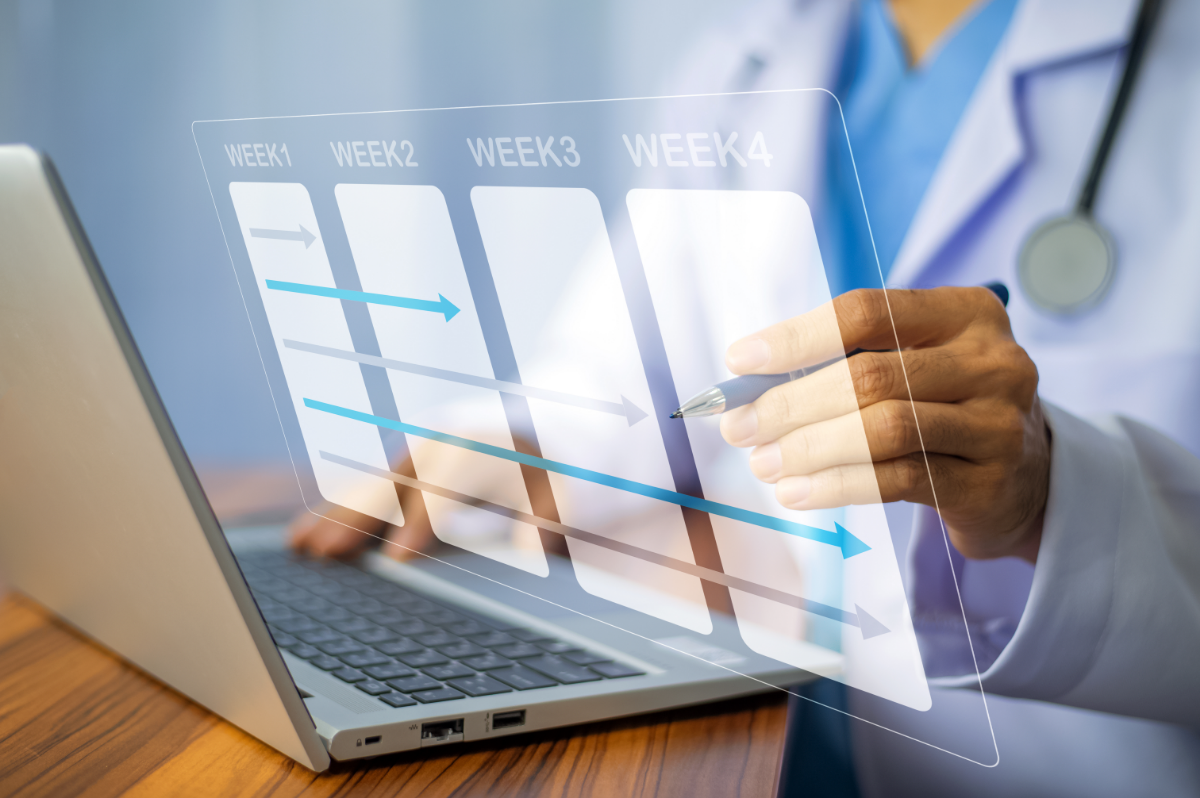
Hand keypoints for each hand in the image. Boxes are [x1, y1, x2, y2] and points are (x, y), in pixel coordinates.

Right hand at [288, 435, 560, 559]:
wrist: (556, 418)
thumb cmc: (563, 465)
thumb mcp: (569, 492)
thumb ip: (550, 521)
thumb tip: (534, 549)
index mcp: (482, 447)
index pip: (445, 490)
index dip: (420, 525)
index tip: (395, 560)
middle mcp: (443, 443)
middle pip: (392, 482)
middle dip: (357, 517)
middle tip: (322, 552)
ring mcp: (421, 451)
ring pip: (370, 485)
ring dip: (333, 514)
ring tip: (297, 547)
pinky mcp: (409, 465)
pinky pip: (368, 489)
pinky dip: (338, 512)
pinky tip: (303, 538)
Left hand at [719, 287, 1049, 562]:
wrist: (1028, 476)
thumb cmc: (946, 405)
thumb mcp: (912, 364)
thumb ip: (844, 361)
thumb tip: (748, 384)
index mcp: (966, 313)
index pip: (864, 312)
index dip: (796, 337)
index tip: (740, 361)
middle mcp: (992, 361)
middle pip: (870, 376)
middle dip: (791, 403)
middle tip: (740, 427)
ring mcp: (997, 423)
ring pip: (882, 430)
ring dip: (809, 448)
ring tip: (763, 464)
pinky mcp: (988, 482)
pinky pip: (897, 480)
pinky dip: (837, 485)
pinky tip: (797, 492)